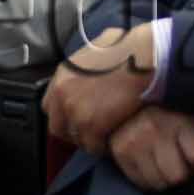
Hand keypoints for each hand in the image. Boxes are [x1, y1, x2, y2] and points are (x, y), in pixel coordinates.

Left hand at [46, 23, 157, 152]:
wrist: (144, 57)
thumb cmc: (128, 47)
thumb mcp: (96, 49)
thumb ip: (85, 65)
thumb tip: (89, 66)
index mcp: (62, 76)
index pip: (49, 106)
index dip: (63, 115)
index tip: (76, 119)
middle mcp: (63, 95)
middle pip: (58, 127)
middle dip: (74, 132)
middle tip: (91, 133)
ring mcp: (76, 112)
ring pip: (76, 139)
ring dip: (90, 141)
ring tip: (105, 137)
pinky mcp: (93, 125)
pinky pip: (93, 146)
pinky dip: (103, 147)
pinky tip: (113, 141)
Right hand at [106, 106, 193, 192]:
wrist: (134, 92)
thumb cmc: (175, 105)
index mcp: (180, 120)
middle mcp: (155, 132)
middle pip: (178, 176)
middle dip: (186, 173)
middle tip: (184, 163)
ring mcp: (134, 143)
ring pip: (159, 183)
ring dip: (167, 178)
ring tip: (168, 164)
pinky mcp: (119, 152)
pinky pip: (140, 183)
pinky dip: (150, 179)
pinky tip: (154, 165)